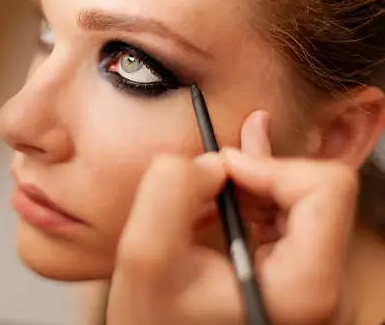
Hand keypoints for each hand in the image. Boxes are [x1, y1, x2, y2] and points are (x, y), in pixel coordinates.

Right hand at [107, 111, 357, 324]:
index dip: (269, 165)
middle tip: (206, 176)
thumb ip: (172, 188)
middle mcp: (321, 286)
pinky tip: (212, 209)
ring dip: (246, 185)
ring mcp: (312, 279)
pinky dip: (247, 198)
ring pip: (300, 194)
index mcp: (303, 286)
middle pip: (314, 187)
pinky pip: (287, 211)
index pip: (325, 188)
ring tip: (202, 198)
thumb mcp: (145, 252)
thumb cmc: (155, 316)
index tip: (221, 172)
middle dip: (253, 173)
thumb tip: (213, 162)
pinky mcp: (296, 271)